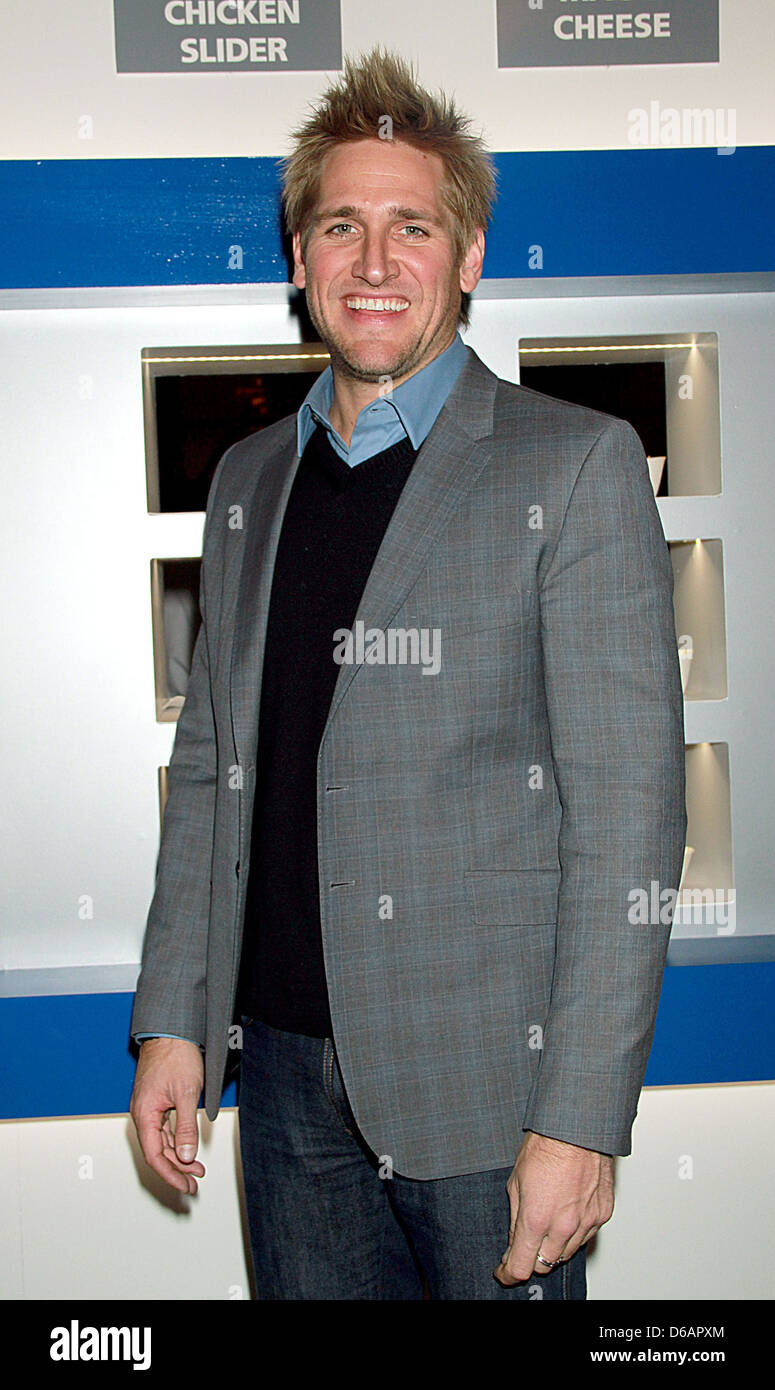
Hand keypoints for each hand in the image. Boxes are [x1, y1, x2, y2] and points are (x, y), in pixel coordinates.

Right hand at [130, 1037, 205, 1194]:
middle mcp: (143, 1114)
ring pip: (161, 1142)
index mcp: (144, 1114)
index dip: (171, 1174)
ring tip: (196, 1170)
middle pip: (157, 1152)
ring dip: (178, 1157)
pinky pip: (164, 1129)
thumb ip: (186, 1127)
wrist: (171, 1031)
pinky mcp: (156, 1102)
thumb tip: (186, 1155)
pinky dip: (176, 1141)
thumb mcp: (187, 1094)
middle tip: (194, 1183)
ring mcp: (149, 1108)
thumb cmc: (175, 1056)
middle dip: (176, 1170)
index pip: (154, 1155)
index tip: (185, 1186)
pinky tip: (187, 1148)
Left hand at [494, 1130, 613, 1283]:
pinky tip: (566, 1217)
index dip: (508, 1273)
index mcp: (536, 1219)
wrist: (576, 1128)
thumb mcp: (516, 1182)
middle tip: (524, 1245)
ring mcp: (586, 1222)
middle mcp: (563, 1226)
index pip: (521, 1267)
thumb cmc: (545, 1146)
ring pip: (567, 1254)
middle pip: (545, 1265)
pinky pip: (586, 1236)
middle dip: (531, 1258)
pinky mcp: (602, 1214)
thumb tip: (516, 1241)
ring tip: (547, 1225)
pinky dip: (574, 1234)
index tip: (504, 1271)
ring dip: (554, 1248)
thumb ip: (516, 1218)